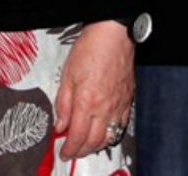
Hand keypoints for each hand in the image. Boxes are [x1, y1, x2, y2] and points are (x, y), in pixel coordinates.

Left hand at [54, 21, 133, 159]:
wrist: (113, 35)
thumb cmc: (89, 50)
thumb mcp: (67, 75)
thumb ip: (63, 104)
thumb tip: (60, 125)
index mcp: (86, 102)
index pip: (77, 136)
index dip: (69, 149)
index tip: (63, 153)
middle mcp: (104, 108)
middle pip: (93, 141)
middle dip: (81, 151)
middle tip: (72, 152)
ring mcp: (118, 105)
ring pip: (109, 137)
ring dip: (96, 146)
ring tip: (86, 146)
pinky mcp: (128, 99)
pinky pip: (121, 125)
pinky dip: (111, 134)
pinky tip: (104, 133)